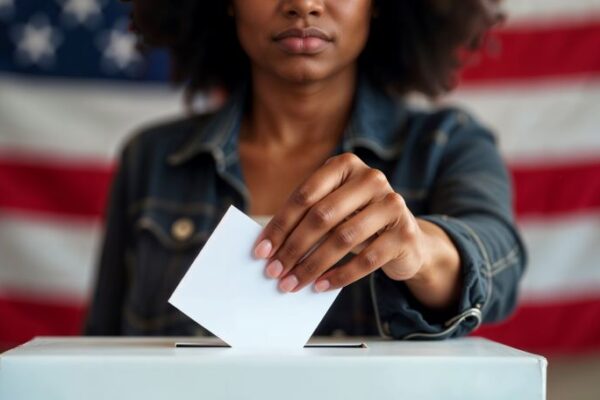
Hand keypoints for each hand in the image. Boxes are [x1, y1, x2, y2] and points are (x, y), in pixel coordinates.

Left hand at [253, 153, 428, 292]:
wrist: (405, 238)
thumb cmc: (357, 221)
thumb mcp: (332, 210)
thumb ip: (305, 218)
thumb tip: (268, 246)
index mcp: (346, 165)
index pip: (305, 195)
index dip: (280, 224)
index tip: (262, 250)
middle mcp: (371, 179)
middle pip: (322, 216)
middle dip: (293, 247)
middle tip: (274, 271)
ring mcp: (392, 204)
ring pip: (343, 238)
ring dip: (312, 265)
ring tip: (292, 283)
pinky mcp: (405, 233)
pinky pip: (366, 259)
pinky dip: (339, 275)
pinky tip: (320, 286)